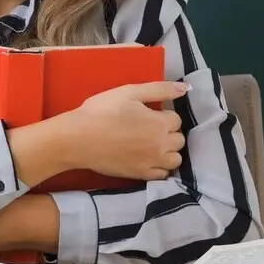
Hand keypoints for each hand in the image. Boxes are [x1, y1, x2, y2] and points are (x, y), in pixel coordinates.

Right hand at [71, 81, 188, 179]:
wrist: (78, 138)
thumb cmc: (101, 111)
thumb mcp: (129, 92)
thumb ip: (159, 89)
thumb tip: (185, 88)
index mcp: (160, 123)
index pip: (176, 119)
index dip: (163, 115)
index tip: (148, 114)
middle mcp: (161, 145)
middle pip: (179, 139)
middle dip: (168, 132)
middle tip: (148, 128)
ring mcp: (152, 162)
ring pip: (175, 159)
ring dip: (168, 151)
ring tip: (151, 144)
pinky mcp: (141, 175)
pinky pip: (163, 175)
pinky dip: (160, 167)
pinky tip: (147, 159)